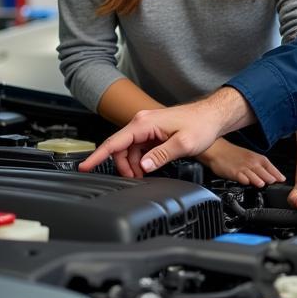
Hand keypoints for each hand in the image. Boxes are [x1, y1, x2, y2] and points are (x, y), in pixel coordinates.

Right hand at [78, 100, 225, 177]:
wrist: (212, 117)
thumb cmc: (201, 125)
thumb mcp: (183, 143)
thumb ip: (161, 155)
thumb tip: (143, 166)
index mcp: (144, 123)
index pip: (114, 141)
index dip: (97, 156)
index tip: (85, 166)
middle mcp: (142, 122)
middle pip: (119, 148)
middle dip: (122, 167)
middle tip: (133, 181)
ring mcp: (146, 127)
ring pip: (128, 150)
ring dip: (131, 165)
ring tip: (142, 177)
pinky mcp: (152, 132)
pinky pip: (137, 149)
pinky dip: (138, 161)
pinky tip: (147, 168)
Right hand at [198, 138, 285, 187]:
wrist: (218, 150)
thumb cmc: (233, 155)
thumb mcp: (250, 158)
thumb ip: (260, 168)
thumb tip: (271, 177)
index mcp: (257, 159)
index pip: (271, 167)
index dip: (278, 175)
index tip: (283, 181)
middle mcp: (252, 163)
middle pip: (264, 172)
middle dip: (270, 180)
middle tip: (276, 186)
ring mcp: (243, 168)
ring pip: (254, 175)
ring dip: (259, 180)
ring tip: (263, 184)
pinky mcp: (234, 172)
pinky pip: (240, 177)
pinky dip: (244, 180)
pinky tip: (247, 183)